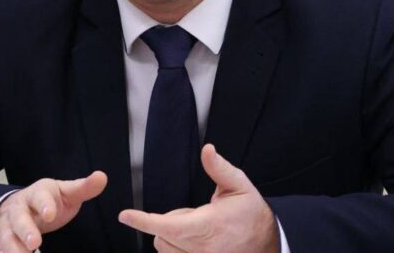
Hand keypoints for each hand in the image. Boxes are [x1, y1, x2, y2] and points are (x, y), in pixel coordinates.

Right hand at [0, 171, 106, 252]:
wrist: (20, 207)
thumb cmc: (49, 201)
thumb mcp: (66, 193)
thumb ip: (84, 188)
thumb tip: (102, 177)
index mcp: (38, 193)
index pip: (39, 196)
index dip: (44, 205)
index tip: (50, 214)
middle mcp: (19, 208)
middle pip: (19, 218)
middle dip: (25, 230)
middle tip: (35, 242)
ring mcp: (8, 225)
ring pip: (7, 236)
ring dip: (13, 248)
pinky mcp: (2, 240)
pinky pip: (1, 249)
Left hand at [118, 144, 279, 252]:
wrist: (268, 241)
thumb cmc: (251, 213)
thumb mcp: (239, 186)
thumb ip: (220, 168)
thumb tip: (207, 150)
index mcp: (208, 226)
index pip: (167, 225)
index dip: (143, 220)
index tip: (126, 215)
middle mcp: (202, 249)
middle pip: (161, 236)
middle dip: (168, 222)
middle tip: (194, 214)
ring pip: (166, 249)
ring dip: (172, 237)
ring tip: (198, 228)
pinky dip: (177, 248)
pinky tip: (196, 241)